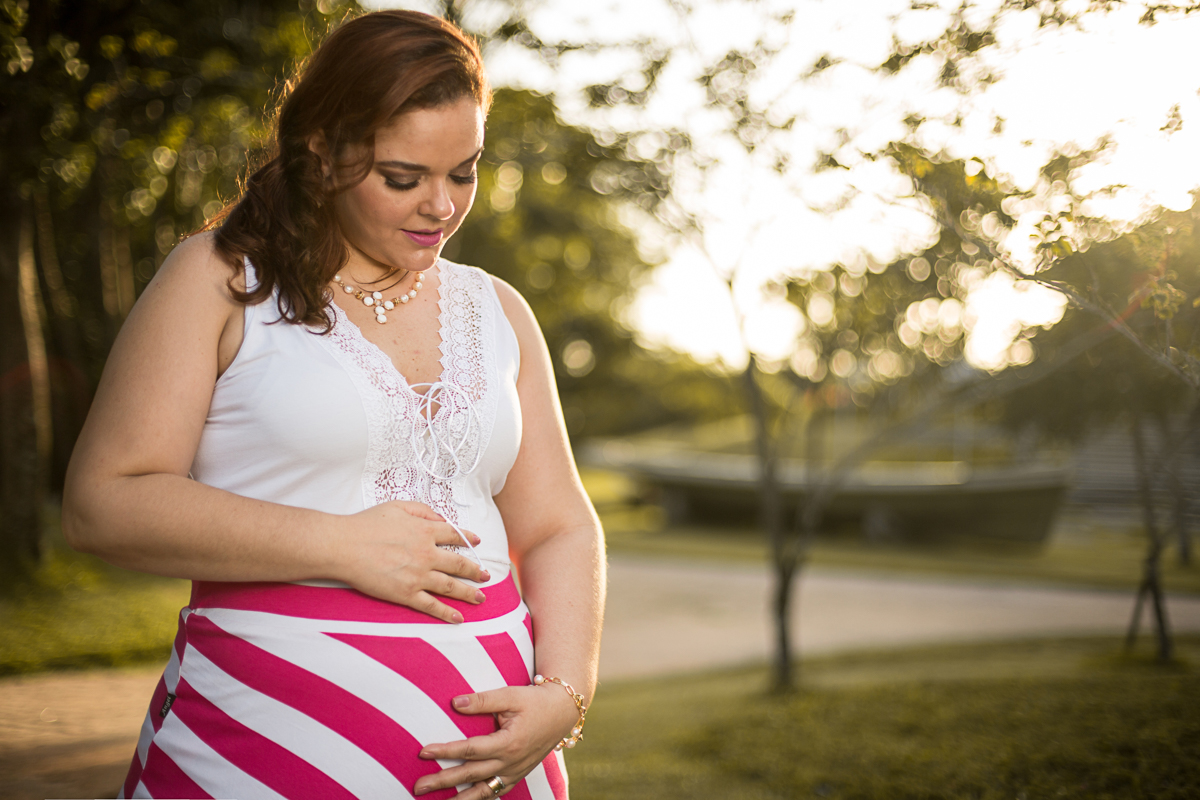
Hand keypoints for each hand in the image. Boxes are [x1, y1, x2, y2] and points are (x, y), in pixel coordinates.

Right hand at [334, 500, 489, 621]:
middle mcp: (427, 554)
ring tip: (481, 597)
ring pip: (450, 586)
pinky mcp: (406, 594)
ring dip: (468, 592)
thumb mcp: (397, 507)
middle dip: (475, 571)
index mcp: (425, 531)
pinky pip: (431, 605)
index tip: (477, 542)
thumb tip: (440, 518)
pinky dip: (446, 613)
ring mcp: (418, 575)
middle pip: (459, 563)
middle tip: (486, 576)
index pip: (454, 535)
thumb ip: (422, 510)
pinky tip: (459, 618)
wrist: (344, 546)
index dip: (468, 538)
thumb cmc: (365, 524)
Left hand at [413, 683, 579, 797]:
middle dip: (443, 781)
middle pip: (471, 775)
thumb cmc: (535, 701)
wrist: (563, 712)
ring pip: (483, 791)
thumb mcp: (510, 695)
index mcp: (509, 742)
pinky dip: (480, 799)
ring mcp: (515, 772)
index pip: (470, 750)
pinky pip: (496, 792)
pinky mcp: (518, 775)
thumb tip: (455, 703)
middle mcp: (511, 762)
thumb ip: (482, 700)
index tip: (423, 752)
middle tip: (418, 787)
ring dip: (459, 799)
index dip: (445, 751)